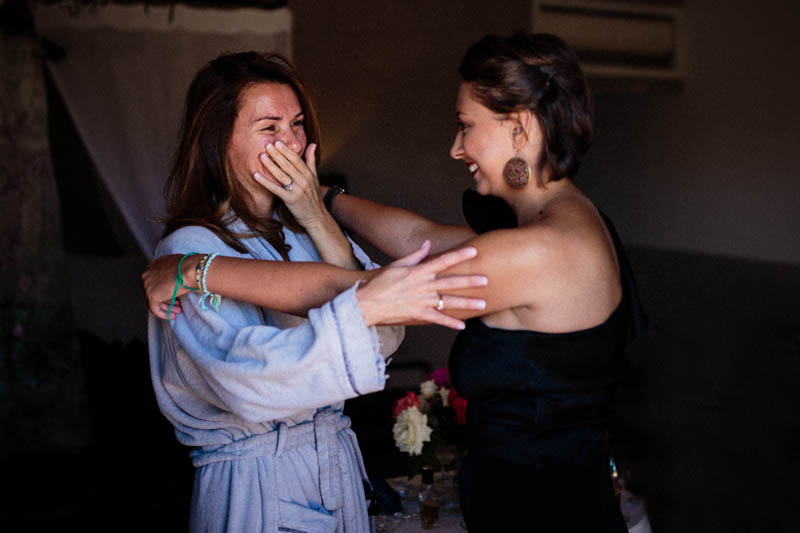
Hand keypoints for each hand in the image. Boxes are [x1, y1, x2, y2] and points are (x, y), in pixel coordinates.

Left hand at [142, 254, 197, 319]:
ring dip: (167, 307)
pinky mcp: (152, 296)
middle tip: (177, 305)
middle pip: (155, 292)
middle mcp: (147, 275)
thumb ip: (171, 271)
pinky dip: (163, 314)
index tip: (174, 295)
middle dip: (167, 299)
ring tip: (177, 311)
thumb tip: (176, 279)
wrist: (190, 269)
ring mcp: (148, 286)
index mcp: (153, 266)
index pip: (156, 282)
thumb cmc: (188, 266)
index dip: (165, 290)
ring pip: (155, 301)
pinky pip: (155, 309)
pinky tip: (171, 316)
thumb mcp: (177, 265)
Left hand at [252, 142, 326, 227]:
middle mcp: (303, 181)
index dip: (286, 151)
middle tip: (267, 145)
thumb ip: (311, 160)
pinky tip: (256, 175)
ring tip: (261, 156)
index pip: (296, 159)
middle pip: (288, 165)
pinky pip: (276, 189)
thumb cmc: (313, 197)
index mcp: (308, 174)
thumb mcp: (315, 177)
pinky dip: (266, 182)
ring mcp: (297, 190)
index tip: (277, 142)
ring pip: (282, 175)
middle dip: (277, 154)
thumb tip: (312, 144)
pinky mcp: (290, 200)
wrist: (316, 217)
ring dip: (271, 165)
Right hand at [356, 241, 487, 329]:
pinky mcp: (417, 314)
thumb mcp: (396, 265)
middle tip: (486, 280)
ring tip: (483, 303)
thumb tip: (427, 244)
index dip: (459, 256)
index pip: (443, 261)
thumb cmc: (379, 282)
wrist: (366, 302)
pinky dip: (450, 323)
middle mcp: (423, 286)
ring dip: (466, 303)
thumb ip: (414, 255)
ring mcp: (421, 301)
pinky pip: (437, 319)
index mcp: (418, 271)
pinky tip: (462, 325)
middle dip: (469, 281)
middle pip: (450, 282)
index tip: (474, 251)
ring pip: (448, 301)